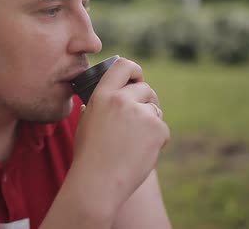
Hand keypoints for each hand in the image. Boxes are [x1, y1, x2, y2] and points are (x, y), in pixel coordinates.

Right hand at [71, 57, 169, 217]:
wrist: (97, 182)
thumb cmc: (88, 156)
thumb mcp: (86, 123)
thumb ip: (96, 106)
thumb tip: (103, 99)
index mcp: (102, 95)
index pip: (123, 65)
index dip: (134, 70)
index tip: (137, 78)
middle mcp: (122, 99)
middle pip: (145, 88)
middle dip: (145, 101)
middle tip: (139, 119)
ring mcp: (141, 113)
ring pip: (155, 109)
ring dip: (150, 121)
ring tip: (133, 143)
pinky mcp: (158, 129)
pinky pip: (162, 128)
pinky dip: (156, 139)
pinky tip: (140, 153)